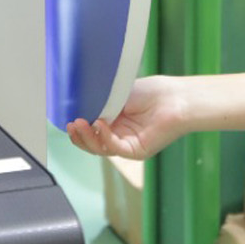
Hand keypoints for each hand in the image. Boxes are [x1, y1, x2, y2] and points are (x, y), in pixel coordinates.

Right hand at [65, 75, 191, 160]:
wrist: (177, 98)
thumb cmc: (154, 92)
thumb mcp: (118, 94)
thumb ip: (100, 102)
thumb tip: (80, 104)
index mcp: (114, 122)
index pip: (90, 131)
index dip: (78, 128)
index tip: (67, 118)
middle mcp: (119, 135)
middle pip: (92, 143)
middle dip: (79, 135)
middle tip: (71, 124)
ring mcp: (128, 145)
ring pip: (100, 149)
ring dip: (88, 137)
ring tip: (80, 124)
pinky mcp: (137, 151)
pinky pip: (116, 148)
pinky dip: (105, 137)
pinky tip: (100, 124)